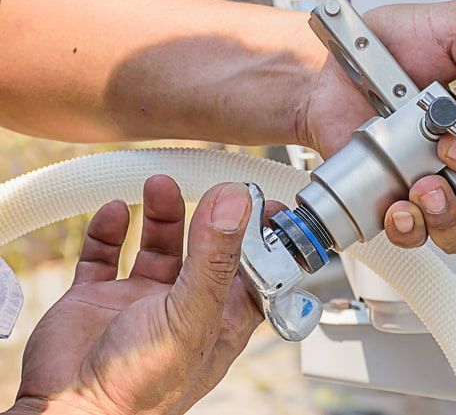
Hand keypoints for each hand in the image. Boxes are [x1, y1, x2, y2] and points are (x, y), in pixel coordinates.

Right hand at [10, 177, 261, 414]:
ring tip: (161, 185)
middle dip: (208, 217)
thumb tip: (235, 201)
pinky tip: (117, 211)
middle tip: (215, 186)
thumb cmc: (140, 386)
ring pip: (157, 247)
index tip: (264, 203)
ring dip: (161, 214)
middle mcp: (182, 310)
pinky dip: (110, 230)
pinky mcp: (96, 300)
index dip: (259, 239)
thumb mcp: (191, 315)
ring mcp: (137, 304)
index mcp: (218, 322)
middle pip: (205, 251)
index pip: (253, 272)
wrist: (69, 408)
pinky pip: (104, 256)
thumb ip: (215, 257)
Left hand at [299, 1, 455, 252]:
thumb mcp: (451, 23)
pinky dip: (414, 227)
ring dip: (452, 209)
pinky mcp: (406, 200)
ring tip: (425, 185)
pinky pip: (424, 235)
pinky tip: (400, 205)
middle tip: (447, 144)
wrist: (327, 71)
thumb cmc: (387, 46)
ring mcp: (441, 178)